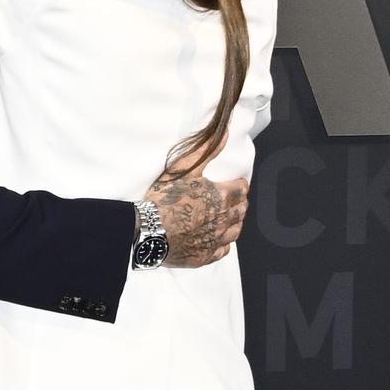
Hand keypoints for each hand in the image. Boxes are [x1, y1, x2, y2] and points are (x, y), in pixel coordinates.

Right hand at [144, 133, 248, 267]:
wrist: (147, 230)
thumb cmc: (164, 198)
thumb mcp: (183, 168)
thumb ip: (206, 150)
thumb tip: (225, 133)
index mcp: (221, 197)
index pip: (241, 189)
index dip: (239, 185)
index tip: (235, 184)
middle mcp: (222, 220)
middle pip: (241, 210)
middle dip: (239, 203)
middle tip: (231, 200)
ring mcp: (214, 240)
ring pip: (235, 231)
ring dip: (234, 223)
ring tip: (226, 218)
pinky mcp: (205, 256)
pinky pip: (223, 251)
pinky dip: (223, 244)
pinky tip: (216, 240)